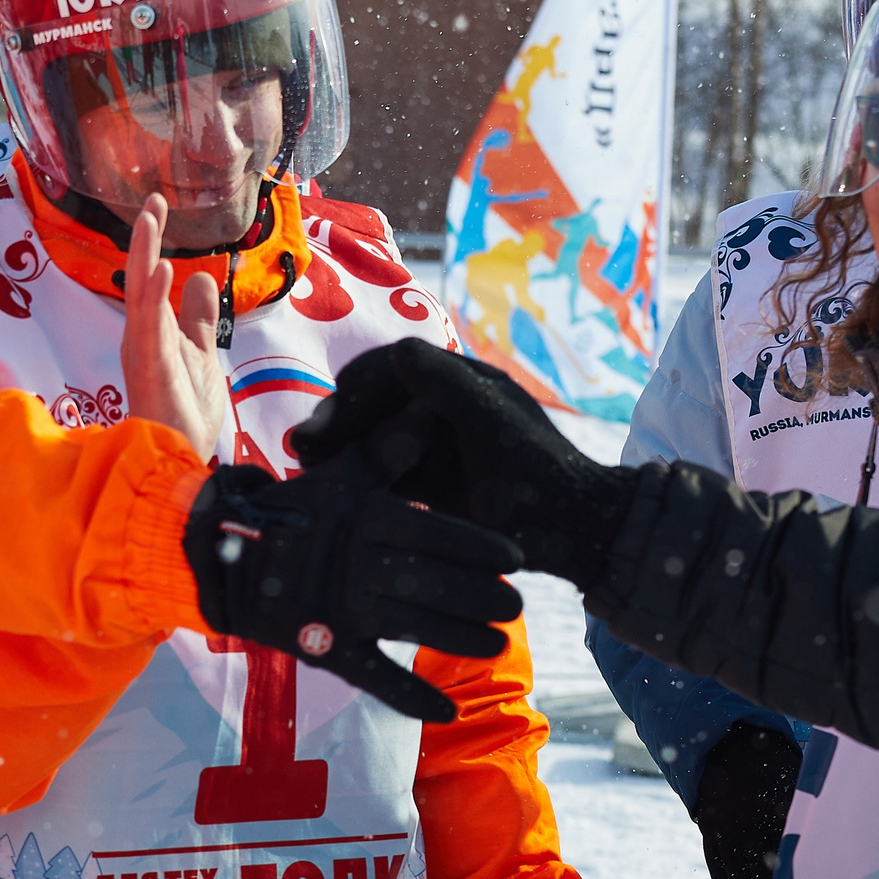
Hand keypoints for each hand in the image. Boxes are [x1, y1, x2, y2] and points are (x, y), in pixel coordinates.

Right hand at [121, 193, 225, 460]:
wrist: (182, 456)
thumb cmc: (185, 410)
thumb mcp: (200, 352)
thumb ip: (200, 318)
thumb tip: (204, 277)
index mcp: (152, 330)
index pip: (149, 278)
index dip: (150, 242)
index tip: (157, 205)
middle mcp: (142, 336)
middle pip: (138, 278)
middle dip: (143, 238)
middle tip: (151, 200)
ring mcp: (143, 351)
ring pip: (139, 295)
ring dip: (143, 256)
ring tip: (150, 219)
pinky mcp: (150, 369)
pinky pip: (150, 328)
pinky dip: (154, 297)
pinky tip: (162, 269)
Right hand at [182, 455, 520, 722]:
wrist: (224, 556)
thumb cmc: (294, 513)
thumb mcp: (339, 478)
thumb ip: (386, 452)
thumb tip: (425, 409)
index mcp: (366, 519)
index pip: (437, 532)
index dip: (480, 547)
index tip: (516, 558)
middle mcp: (359, 564)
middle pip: (436, 583)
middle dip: (483, 597)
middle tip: (517, 607)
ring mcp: (343, 609)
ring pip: (417, 628)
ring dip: (463, 640)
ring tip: (497, 645)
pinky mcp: (326, 648)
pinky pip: (376, 677)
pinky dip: (411, 698)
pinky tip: (447, 712)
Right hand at [289, 339, 638, 595]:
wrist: (575, 530)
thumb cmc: (541, 476)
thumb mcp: (493, 427)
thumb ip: (449, 386)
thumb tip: (400, 349)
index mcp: (456, 380)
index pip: (387, 368)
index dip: (352, 392)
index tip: (324, 423)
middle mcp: (439, 403)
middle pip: (371, 401)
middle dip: (336, 421)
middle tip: (303, 451)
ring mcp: (432, 439)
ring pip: (368, 432)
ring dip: (337, 448)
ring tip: (308, 471)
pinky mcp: (429, 473)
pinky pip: (379, 465)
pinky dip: (353, 473)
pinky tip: (331, 493)